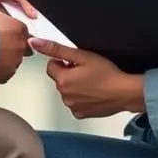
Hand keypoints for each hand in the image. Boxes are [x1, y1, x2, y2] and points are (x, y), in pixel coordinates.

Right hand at [0, 0, 31, 83]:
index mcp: (19, 28)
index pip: (22, 30)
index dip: (12, 30)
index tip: (2, 31)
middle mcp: (21, 45)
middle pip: (21, 45)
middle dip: (12, 44)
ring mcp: (14, 61)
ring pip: (14, 59)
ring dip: (6, 57)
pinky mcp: (6, 74)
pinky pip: (7, 72)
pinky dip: (0, 69)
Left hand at [30, 38, 145, 118]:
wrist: (124, 92)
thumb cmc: (106, 72)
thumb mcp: (82, 55)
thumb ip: (57, 49)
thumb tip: (34, 42)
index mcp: (62, 80)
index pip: (51, 66)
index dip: (64, 62)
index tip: (77, 62)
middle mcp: (64, 96)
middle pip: (59, 79)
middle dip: (69, 73)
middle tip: (86, 70)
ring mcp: (72, 107)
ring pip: (67, 91)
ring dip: (75, 86)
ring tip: (92, 82)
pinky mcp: (81, 114)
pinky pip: (75, 103)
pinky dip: (81, 98)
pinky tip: (93, 93)